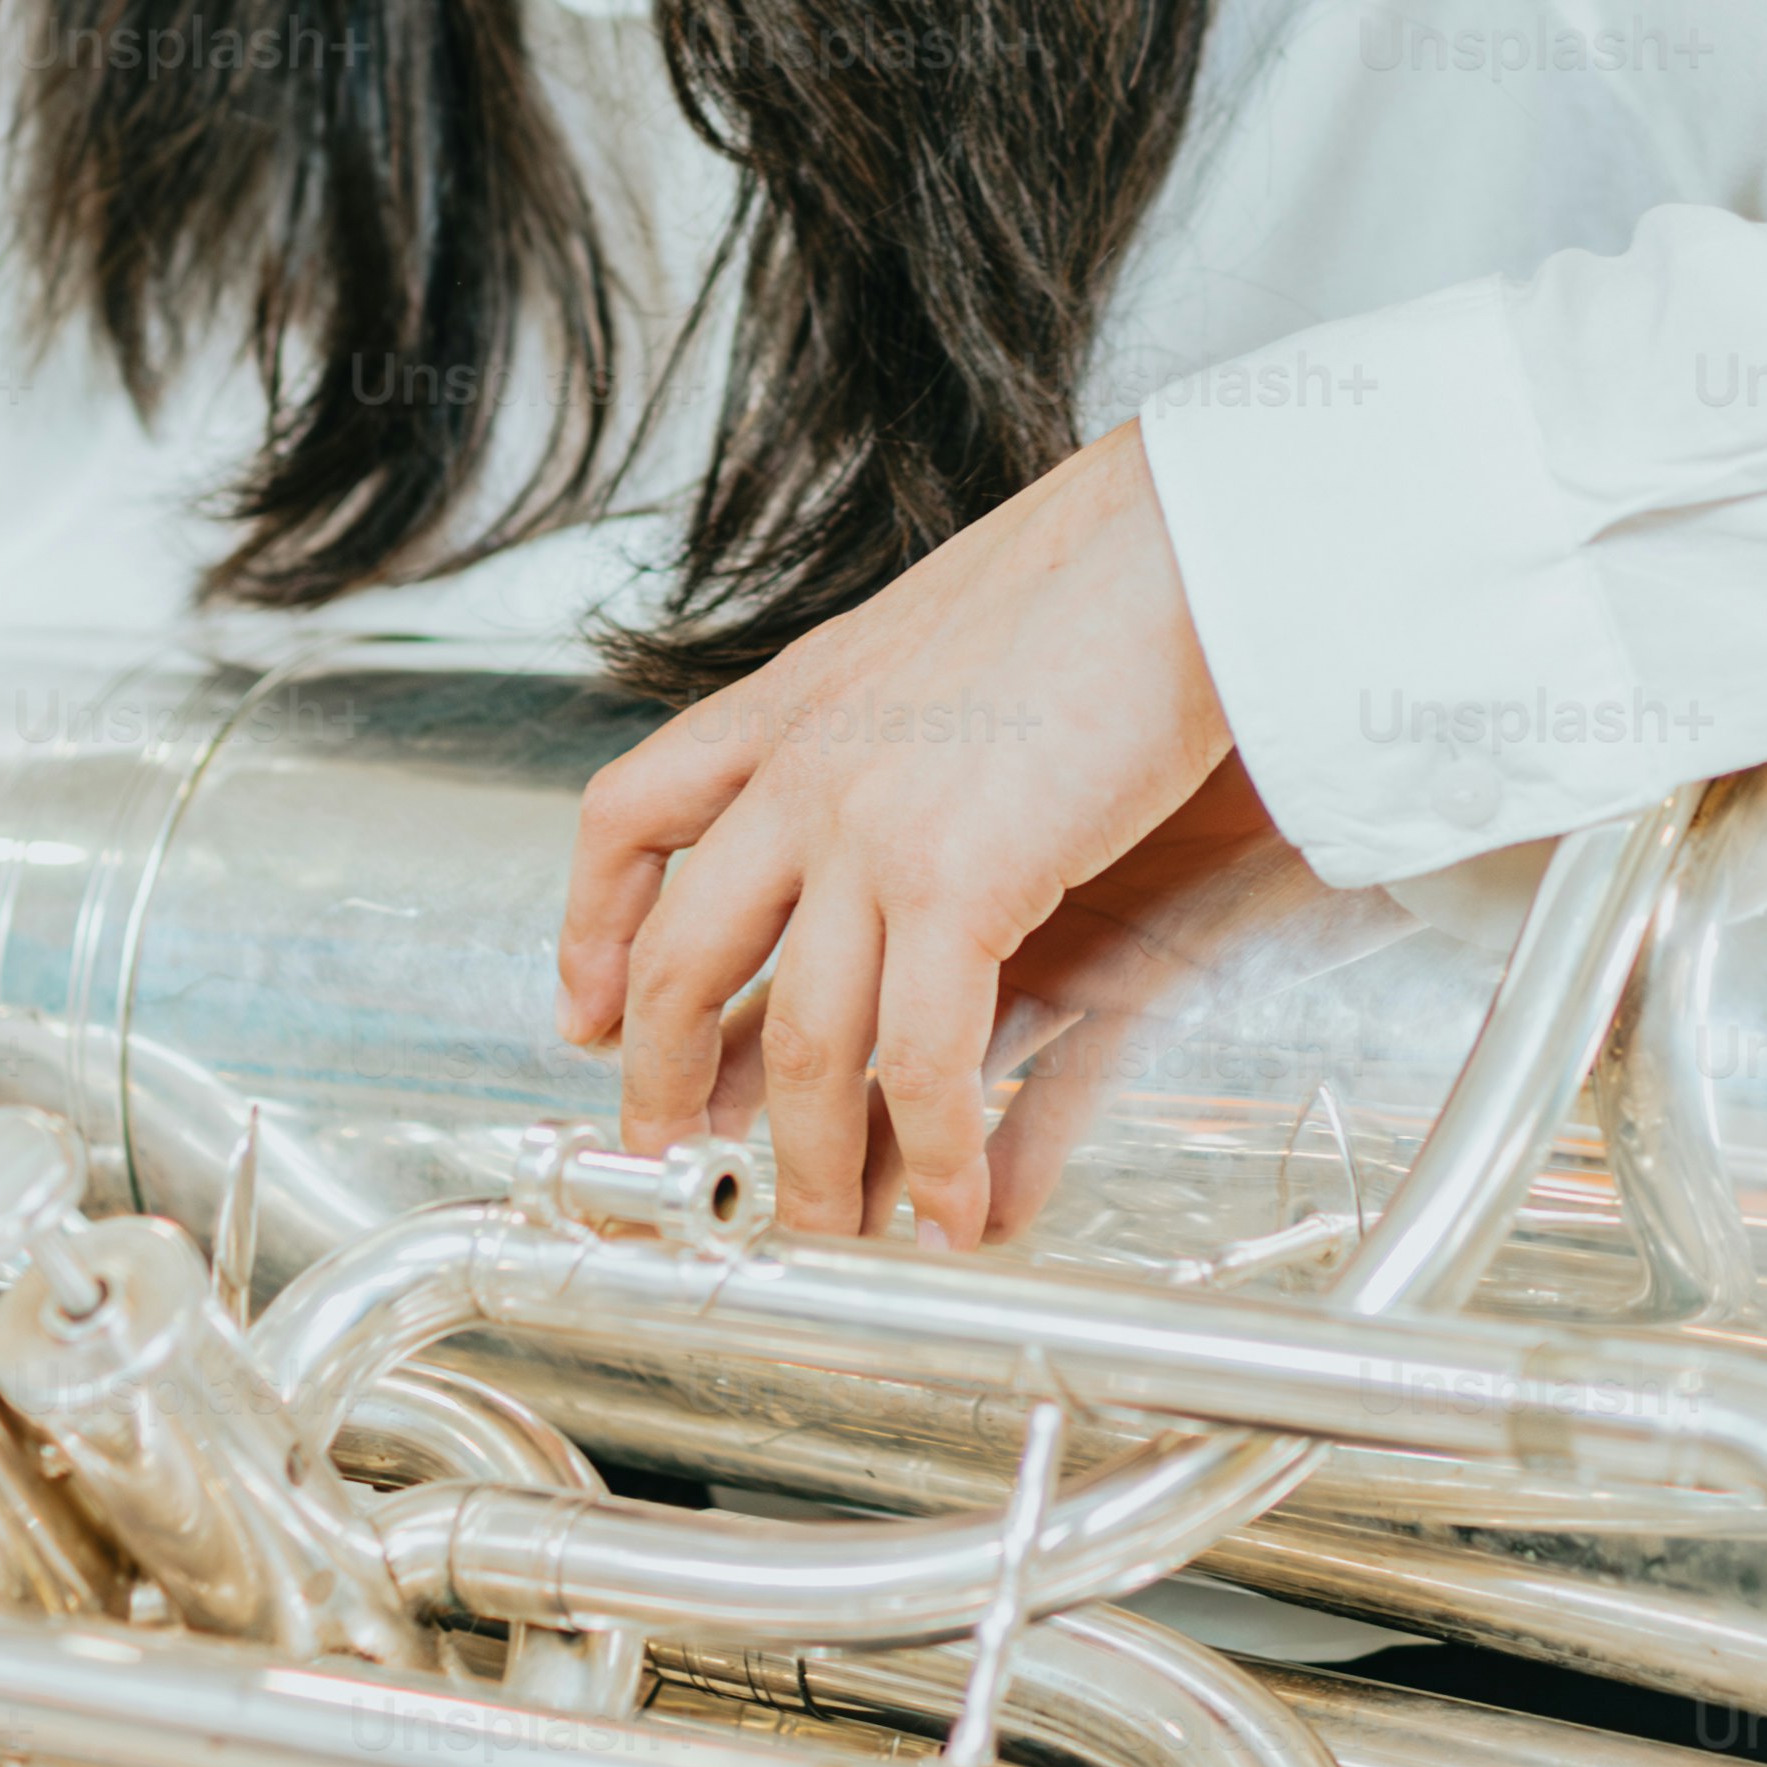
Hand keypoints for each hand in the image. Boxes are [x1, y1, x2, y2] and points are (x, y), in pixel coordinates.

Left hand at [560, 425, 1247, 1245]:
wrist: (1180, 540)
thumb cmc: (1098, 577)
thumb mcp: (929, 635)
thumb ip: (876, 721)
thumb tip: (874, 781)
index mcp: (792, 702)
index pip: (629, 816)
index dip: (591, 928)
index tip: (585, 1007)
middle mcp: (806, 772)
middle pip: (684, 959)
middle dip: (666, 1085)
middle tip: (673, 1161)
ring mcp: (872, 833)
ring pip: (800, 1039)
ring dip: (811, 1158)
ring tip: (826, 1225)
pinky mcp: (963, 886)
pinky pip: (925, 1058)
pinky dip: (936, 1149)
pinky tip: (958, 1203)